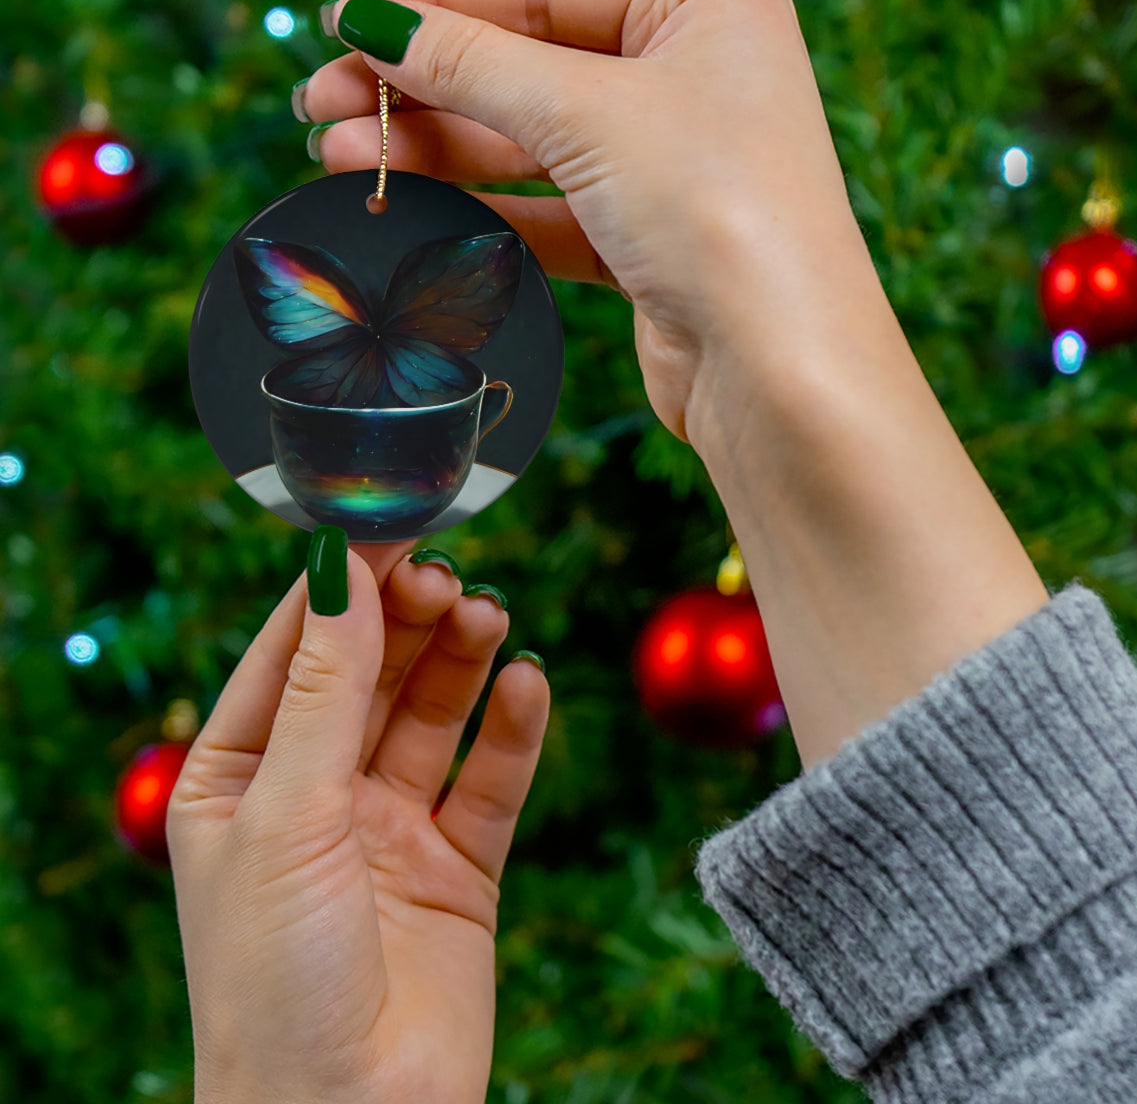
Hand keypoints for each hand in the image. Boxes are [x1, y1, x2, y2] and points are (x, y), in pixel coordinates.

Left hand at [167, 540, 548, 1103]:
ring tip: (489, 617)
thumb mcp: (287, 815)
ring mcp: (389, 828)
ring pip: (433, 716)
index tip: (391, 524)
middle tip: (448, 577)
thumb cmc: (274, 980)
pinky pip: (491, 780)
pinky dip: (512, 730)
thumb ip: (324, 690)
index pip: (294, 652)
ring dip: (461, 661)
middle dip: (408, 621)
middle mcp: (315, 794)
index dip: (342, 587)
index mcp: (240, 778)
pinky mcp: (458, 866)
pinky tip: (527, 685)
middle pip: (371, 674)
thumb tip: (341, 571)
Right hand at [300, 0, 869, 447]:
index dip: (438, 3)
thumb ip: (474, 64)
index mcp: (703, 7)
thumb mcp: (587, 112)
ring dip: (437, 148)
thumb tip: (374, 22)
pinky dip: (482, 208)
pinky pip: (549, 210)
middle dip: (422, 85)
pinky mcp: (649, 242)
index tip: (345, 21)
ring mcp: (671, 165)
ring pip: (531, 142)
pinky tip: (408, 203)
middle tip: (320, 103)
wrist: (778, 370)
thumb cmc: (717, 212)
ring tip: (337, 155)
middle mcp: (692, 78)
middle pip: (529, 65)